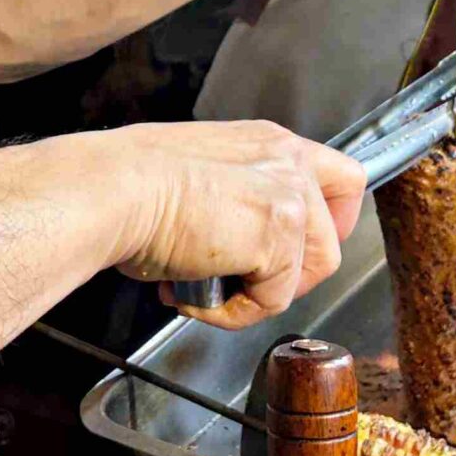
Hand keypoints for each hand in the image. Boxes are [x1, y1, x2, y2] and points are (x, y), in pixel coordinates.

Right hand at [84, 121, 366, 329]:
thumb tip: (232, 241)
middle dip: (295, 271)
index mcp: (269, 142)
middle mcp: (288, 162)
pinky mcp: (278, 238)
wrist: (114, 191)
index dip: (329, 222)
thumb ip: (235, 198)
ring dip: (261, 294)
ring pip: (311, 272)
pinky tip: (193, 296)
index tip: (298, 250)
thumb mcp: (199, 175)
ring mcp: (290, 198)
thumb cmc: (132, 184)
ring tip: (208, 290)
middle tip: (247, 282)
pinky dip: (233, 312)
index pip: (340, 179)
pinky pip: (274, 300)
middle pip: (334, 235)